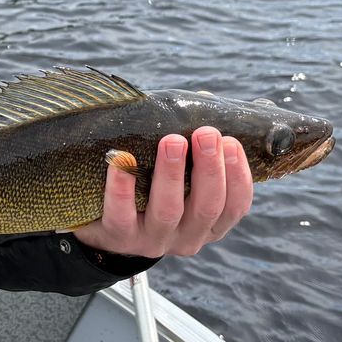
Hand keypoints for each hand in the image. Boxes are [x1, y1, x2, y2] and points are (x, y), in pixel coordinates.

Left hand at [73, 128, 251, 260]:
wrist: (104, 224)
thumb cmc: (151, 187)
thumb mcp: (180, 175)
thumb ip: (195, 144)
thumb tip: (205, 100)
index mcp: (209, 224)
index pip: (235, 206)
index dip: (237, 175)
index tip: (231, 142)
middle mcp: (186, 237)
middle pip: (207, 207)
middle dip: (209, 168)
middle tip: (206, 133)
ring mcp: (152, 240)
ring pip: (168, 210)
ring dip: (171, 174)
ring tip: (172, 141)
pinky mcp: (119, 238)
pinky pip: (121, 215)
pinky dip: (121, 187)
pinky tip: (120, 160)